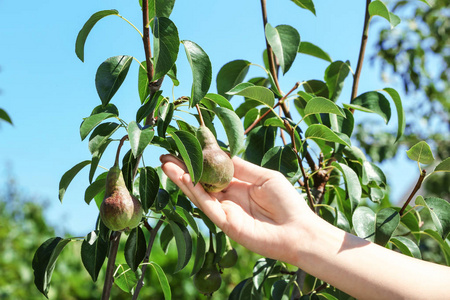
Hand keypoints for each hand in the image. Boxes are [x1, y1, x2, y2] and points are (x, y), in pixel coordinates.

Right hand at [160, 154, 312, 262]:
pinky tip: (183, 178)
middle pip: (201, 181)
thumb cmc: (287, 202)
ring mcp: (225, 211)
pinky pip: (206, 205)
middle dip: (183, 169)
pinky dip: (194, 192)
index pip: (213, 171)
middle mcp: (228, 198)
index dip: (199, 160)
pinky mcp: (225, 223)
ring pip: (199, 193)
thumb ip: (241, 167)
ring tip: (166, 164)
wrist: (298, 230)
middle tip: (165, 156)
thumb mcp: (264, 177)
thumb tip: (220, 152)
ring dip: (182, 179)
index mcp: (239, 185)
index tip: (184, 146)